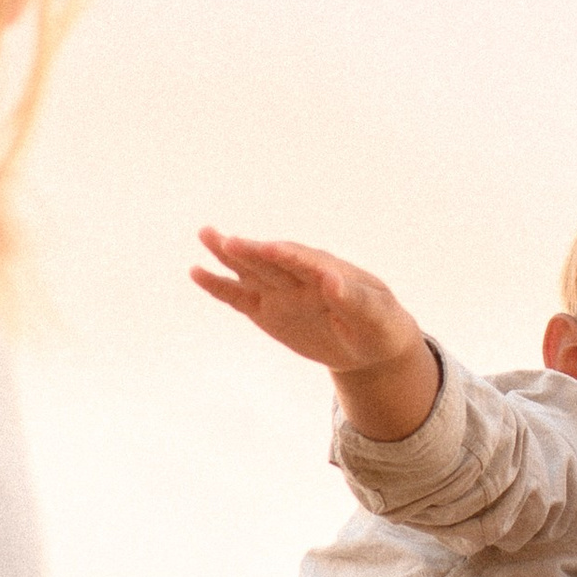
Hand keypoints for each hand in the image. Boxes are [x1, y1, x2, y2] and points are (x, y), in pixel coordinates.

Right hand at [193, 231, 417, 377]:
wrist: (370, 342)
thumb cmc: (379, 323)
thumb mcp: (375, 315)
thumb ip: (353, 299)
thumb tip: (332, 280)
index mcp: (327, 271)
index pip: (303, 261)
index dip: (287, 256)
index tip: (269, 249)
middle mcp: (298, 277)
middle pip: (270, 261)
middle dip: (250, 251)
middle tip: (225, 239)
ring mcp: (280, 292)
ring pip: (250, 271)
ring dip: (228, 255)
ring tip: (206, 234)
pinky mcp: (267, 311)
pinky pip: (239, 297)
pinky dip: (219, 286)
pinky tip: (197, 272)